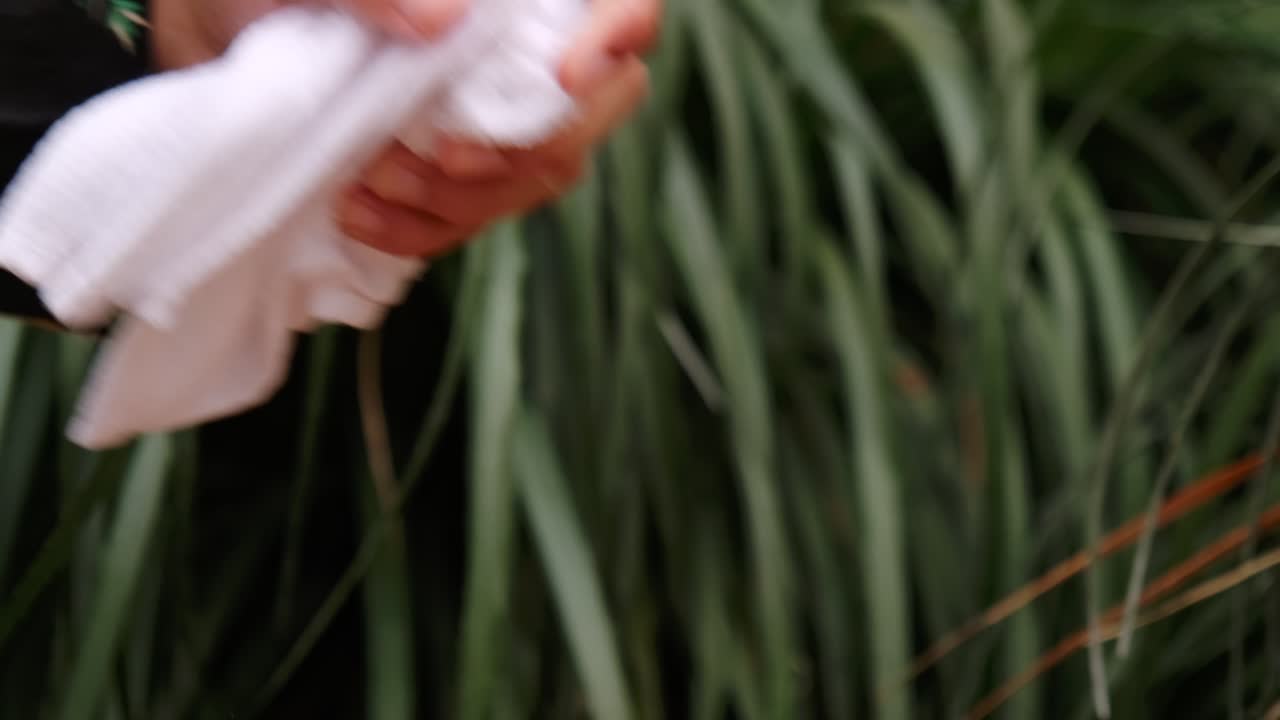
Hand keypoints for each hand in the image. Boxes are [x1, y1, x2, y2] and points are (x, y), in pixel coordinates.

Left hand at [149, 0, 660, 259]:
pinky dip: (424, 227)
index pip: (624, 7)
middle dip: (529, 146)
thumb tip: (443, 21)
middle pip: (603, 104)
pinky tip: (360, 213)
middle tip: (446, 158)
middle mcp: (527, 47)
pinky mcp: (461, 168)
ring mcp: (500, 110)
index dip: (619, 35)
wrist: (215, 31)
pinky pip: (479, 216)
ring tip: (374, 180)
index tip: (568, 72)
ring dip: (465, 195)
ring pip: (544, 173)